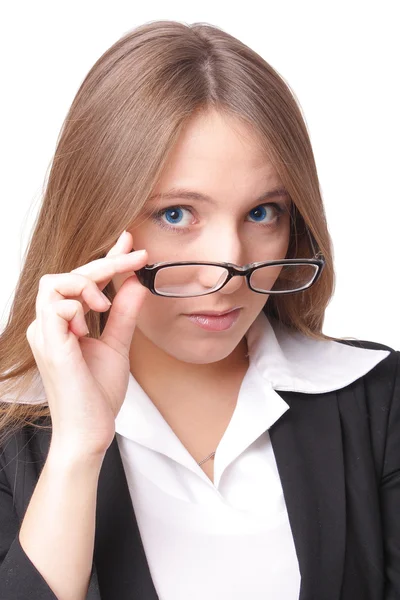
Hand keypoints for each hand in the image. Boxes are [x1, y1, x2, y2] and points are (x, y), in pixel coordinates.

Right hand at [26, 231, 146, 456]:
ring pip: (54, 282)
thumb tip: (137, 284)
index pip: (81, 280)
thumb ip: (124, 314)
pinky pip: (55, 306)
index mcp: (62, 323)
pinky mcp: (49, 344)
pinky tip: (89, 326)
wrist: (90, 430)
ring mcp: (45, 333)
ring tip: (104, 306)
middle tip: (137, 258)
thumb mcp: (117, 344)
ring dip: (85, 285)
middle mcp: (49, 324)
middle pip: (69, 275)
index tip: (129, 243)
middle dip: (106, 263)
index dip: (105, 258)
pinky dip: (77, 307)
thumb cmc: (97, 393)